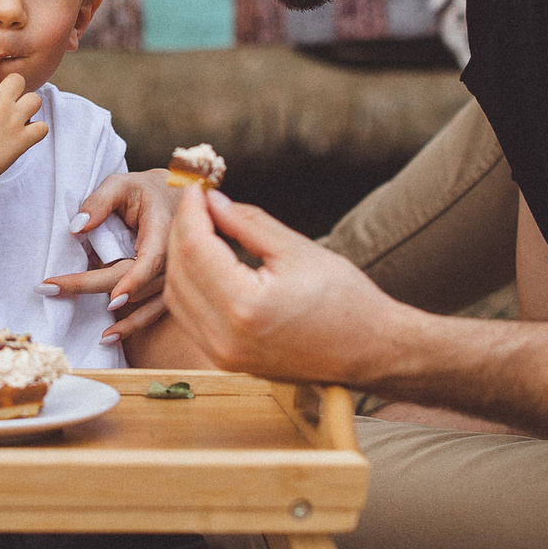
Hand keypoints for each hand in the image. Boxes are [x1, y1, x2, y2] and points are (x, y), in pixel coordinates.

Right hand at [0, 54, 47, 196]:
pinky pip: (42, 127)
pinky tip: (26, 134)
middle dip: (13, 87)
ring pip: (35, 99)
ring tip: (19, 116)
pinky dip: (36, 130)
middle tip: (8, 98)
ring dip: (28, 106)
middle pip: (18, 78)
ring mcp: (12, 121)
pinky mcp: (22, 141)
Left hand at [43, 168, 174, 341]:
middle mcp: (174, 257)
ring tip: (71, 310)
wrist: (180, 199)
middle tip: (48, 287)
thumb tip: (77, 228)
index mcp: (164, 229)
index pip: (151, 260)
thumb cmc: (147, 191)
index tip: (109, 297)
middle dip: (90, 286)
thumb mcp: (122, 184)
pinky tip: (108, 337)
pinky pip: (153, 312)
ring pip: (142, 302)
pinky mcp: (168, 287)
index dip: (133, 281)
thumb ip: (100, 201)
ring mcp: (174, 276)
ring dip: (112, 314)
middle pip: (133, 283)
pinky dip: (132, 326)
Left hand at [164, 188, 403, 384]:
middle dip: (183, 230)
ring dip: (181, 258)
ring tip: (202, 228)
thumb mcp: (297, 250)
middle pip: (179, 272)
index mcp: (245, 307)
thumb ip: (248, 223)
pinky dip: (189, 285)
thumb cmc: (345, 300)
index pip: (195, 248)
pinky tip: (205, 261)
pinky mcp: (226, 360)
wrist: (371, 350)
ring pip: (176, 297)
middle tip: (198, 203)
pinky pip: (189, 317)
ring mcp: (223, 354)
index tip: (197, 188)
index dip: (191, 212)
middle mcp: (226, 337)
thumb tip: (212, 201)